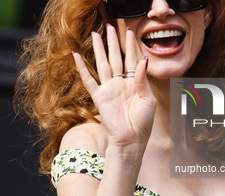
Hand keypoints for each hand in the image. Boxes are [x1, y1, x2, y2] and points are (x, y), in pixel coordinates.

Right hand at [72, 25, 155, 147]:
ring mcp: (109, 89)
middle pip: (116, 57)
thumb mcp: (148, 99)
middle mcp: (121, 84)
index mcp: (134, 84)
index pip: (132, 59)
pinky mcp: (99, 97)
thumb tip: (143, 59)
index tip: (128, 30)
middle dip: (113, 42)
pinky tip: (76, 56)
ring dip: (98, 49)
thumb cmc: (143, 122)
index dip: (130, 45)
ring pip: (102, 64)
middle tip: (109, 26)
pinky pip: (88, 80)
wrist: (131, 140)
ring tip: (94, 34)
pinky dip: (82, 68)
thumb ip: (143, 79)